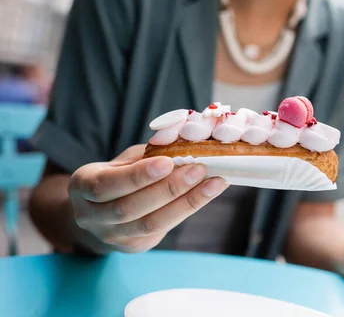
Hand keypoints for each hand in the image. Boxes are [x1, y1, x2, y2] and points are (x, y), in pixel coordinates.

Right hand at [67, 145, 228, 252]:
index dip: (138, 175)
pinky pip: (163, 229)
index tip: (168, 162)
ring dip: (186, 202)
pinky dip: (188, 209)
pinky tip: (208, 193)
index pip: (107, 184)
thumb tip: (183, 143)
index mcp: (82, 186)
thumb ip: (147, 154)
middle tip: (199, 169)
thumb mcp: (124, 160)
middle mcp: (91, 216)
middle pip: (130, 208)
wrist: (101, 213)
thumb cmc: (118, 176)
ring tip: (213, 183)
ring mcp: (112, 236)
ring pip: (150, 224)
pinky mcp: (134, 247)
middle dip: (168, 189)